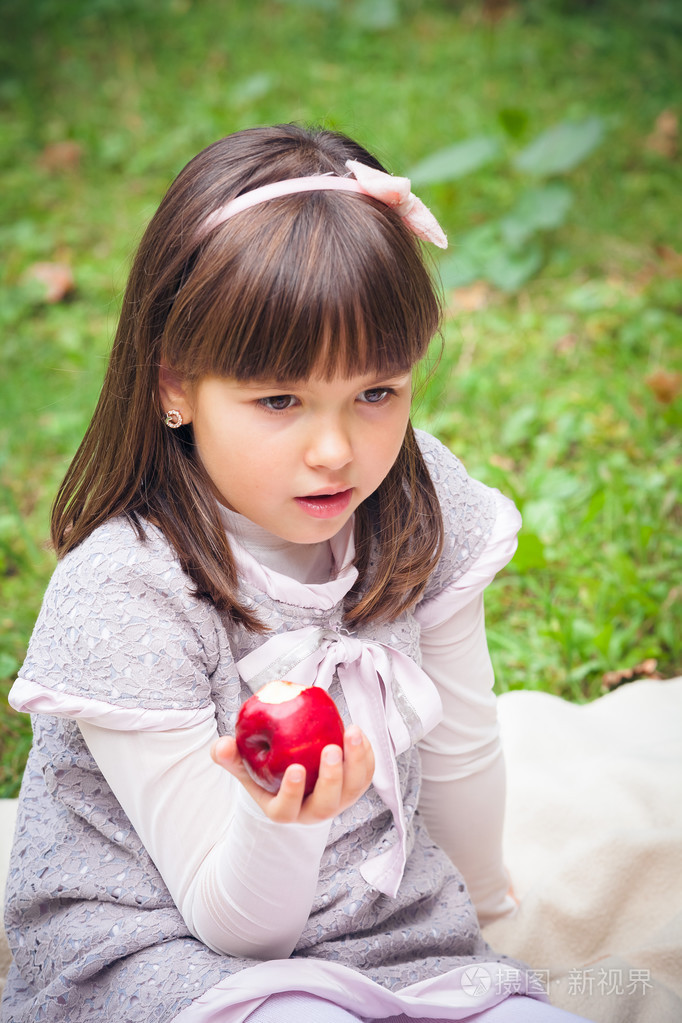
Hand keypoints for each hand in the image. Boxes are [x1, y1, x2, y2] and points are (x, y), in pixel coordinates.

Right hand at [211, 725, 374, 824]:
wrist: (292, 775)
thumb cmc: (265, 771)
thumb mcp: (244, 766)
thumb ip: (230, 757)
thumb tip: (220, 745)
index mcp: (283, 811)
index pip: (287, 809)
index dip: (292, 792)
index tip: (296, 768)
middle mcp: (313, 812)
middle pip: (326, 804)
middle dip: (331, 778)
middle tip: (331, 748)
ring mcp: (337, 802)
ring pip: (353, 789)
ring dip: (356, 762)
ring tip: (352, 732)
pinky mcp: (354, 787)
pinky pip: (365, 775)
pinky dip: (366, 756)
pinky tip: (358, 733)